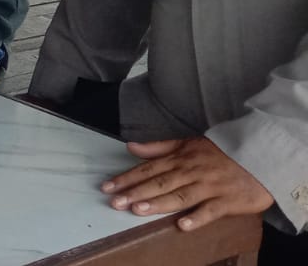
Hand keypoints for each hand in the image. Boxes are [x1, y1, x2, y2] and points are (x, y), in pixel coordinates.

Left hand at [101, 137, 272, 230]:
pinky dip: (198, 217)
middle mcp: (192, 172)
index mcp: (181, 158)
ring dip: (159, 203)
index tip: (108, 186)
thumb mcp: (188, 143)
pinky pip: (211, 210)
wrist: (261, 156)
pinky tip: (182, 225)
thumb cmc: (220, 153)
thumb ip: (158, 147)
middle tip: (115, 202)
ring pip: (181, 195)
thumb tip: (130, 147)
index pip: (149, 168)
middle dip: (136, 192)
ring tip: (138, 210)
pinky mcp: (228, 200)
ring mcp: (210, 186)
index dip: (128, 177)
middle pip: (161, 182)